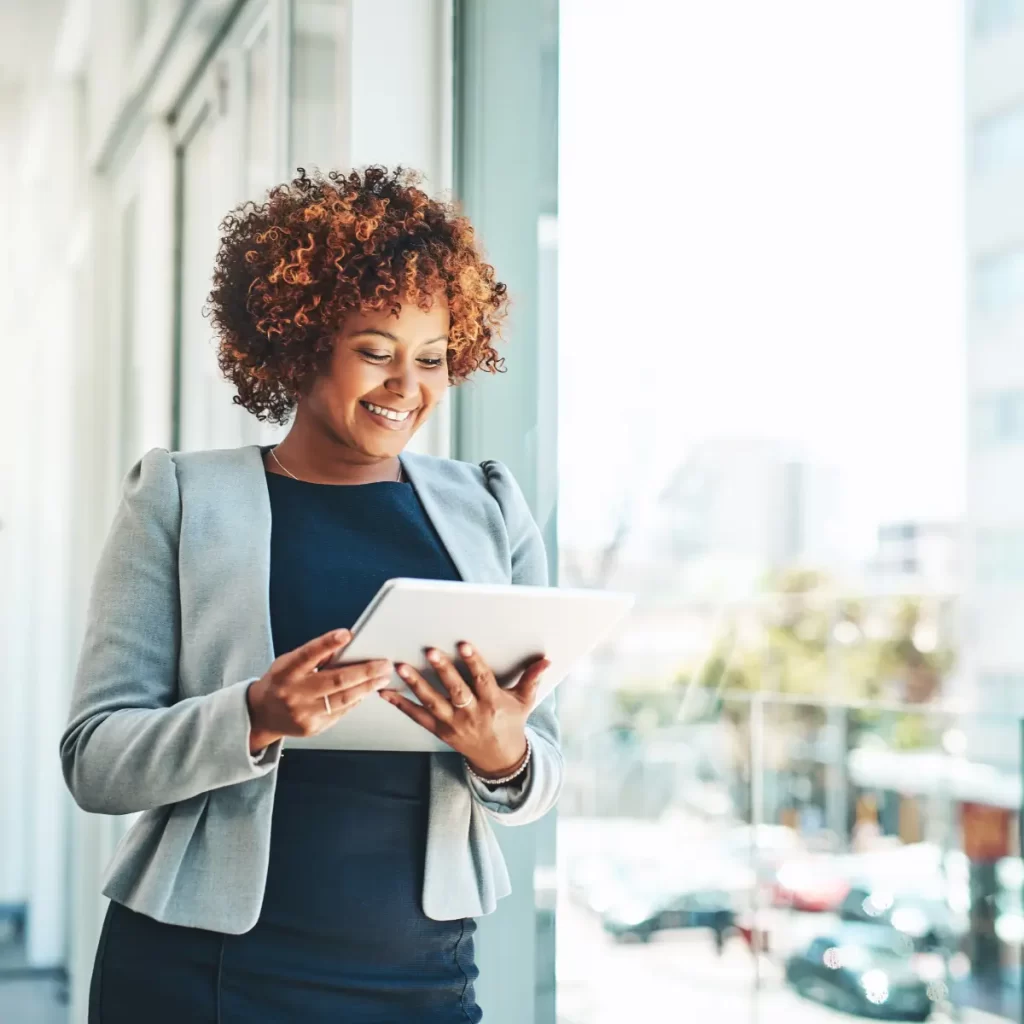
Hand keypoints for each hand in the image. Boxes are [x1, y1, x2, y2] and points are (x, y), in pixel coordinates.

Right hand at [246, 629, 391, 751]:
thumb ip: (314, 656)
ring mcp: (303, 713)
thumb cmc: (281, 682)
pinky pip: (340, 712)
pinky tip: (367, 691)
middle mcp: (293, 693)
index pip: (308, 655)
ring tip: (383, 677)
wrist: (261, 715)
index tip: (346, 634)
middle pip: (335, 681)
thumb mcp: (289, 663)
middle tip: (384, 664)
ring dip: (367, 687)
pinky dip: (356, 700)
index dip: (327, 643)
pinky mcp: (312, 727)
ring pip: (343, 699)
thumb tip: (346, 645)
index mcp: (285, 672)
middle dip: (364, 671)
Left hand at [379, 642, 549, 776]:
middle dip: (442, 671)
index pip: (482, 680)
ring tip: (401, 666)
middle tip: (429, 651)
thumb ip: (531, 678)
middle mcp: (471, 714)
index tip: (463, 644)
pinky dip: (401, 704)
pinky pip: (417, 717)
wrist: (500, 758)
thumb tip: (546, 659)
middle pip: (455, 691)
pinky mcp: (439, 731)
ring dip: (415, 685)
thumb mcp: (524, 701)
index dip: (474, 662)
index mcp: (492, 703)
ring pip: (432, 703)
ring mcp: (453, 724)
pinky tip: (386, 692)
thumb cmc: (511, 722)